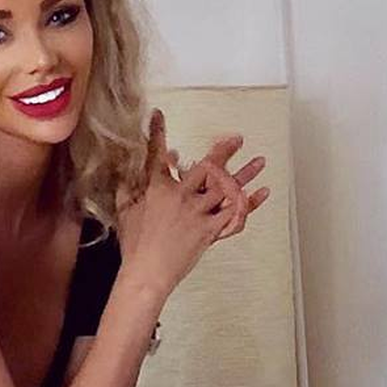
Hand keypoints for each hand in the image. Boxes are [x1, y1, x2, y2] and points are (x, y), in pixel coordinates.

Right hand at [115, 109, 269, 299]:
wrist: (147, 271)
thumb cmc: (133, 243)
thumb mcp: (124, 210)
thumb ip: (127, 185)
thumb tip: (125, 168)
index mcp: (157, 188)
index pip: (155, 154)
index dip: (156, 132)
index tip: (159, 115)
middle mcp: (181, 196)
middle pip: (206, 167)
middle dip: (223, 151)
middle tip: (236, 138)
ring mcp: (198, 213)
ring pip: (226, 188)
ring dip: (245, 173)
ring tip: (259, 161)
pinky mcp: (209, 230)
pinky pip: (234, 214)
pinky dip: (250, 203)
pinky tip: (261, 193)